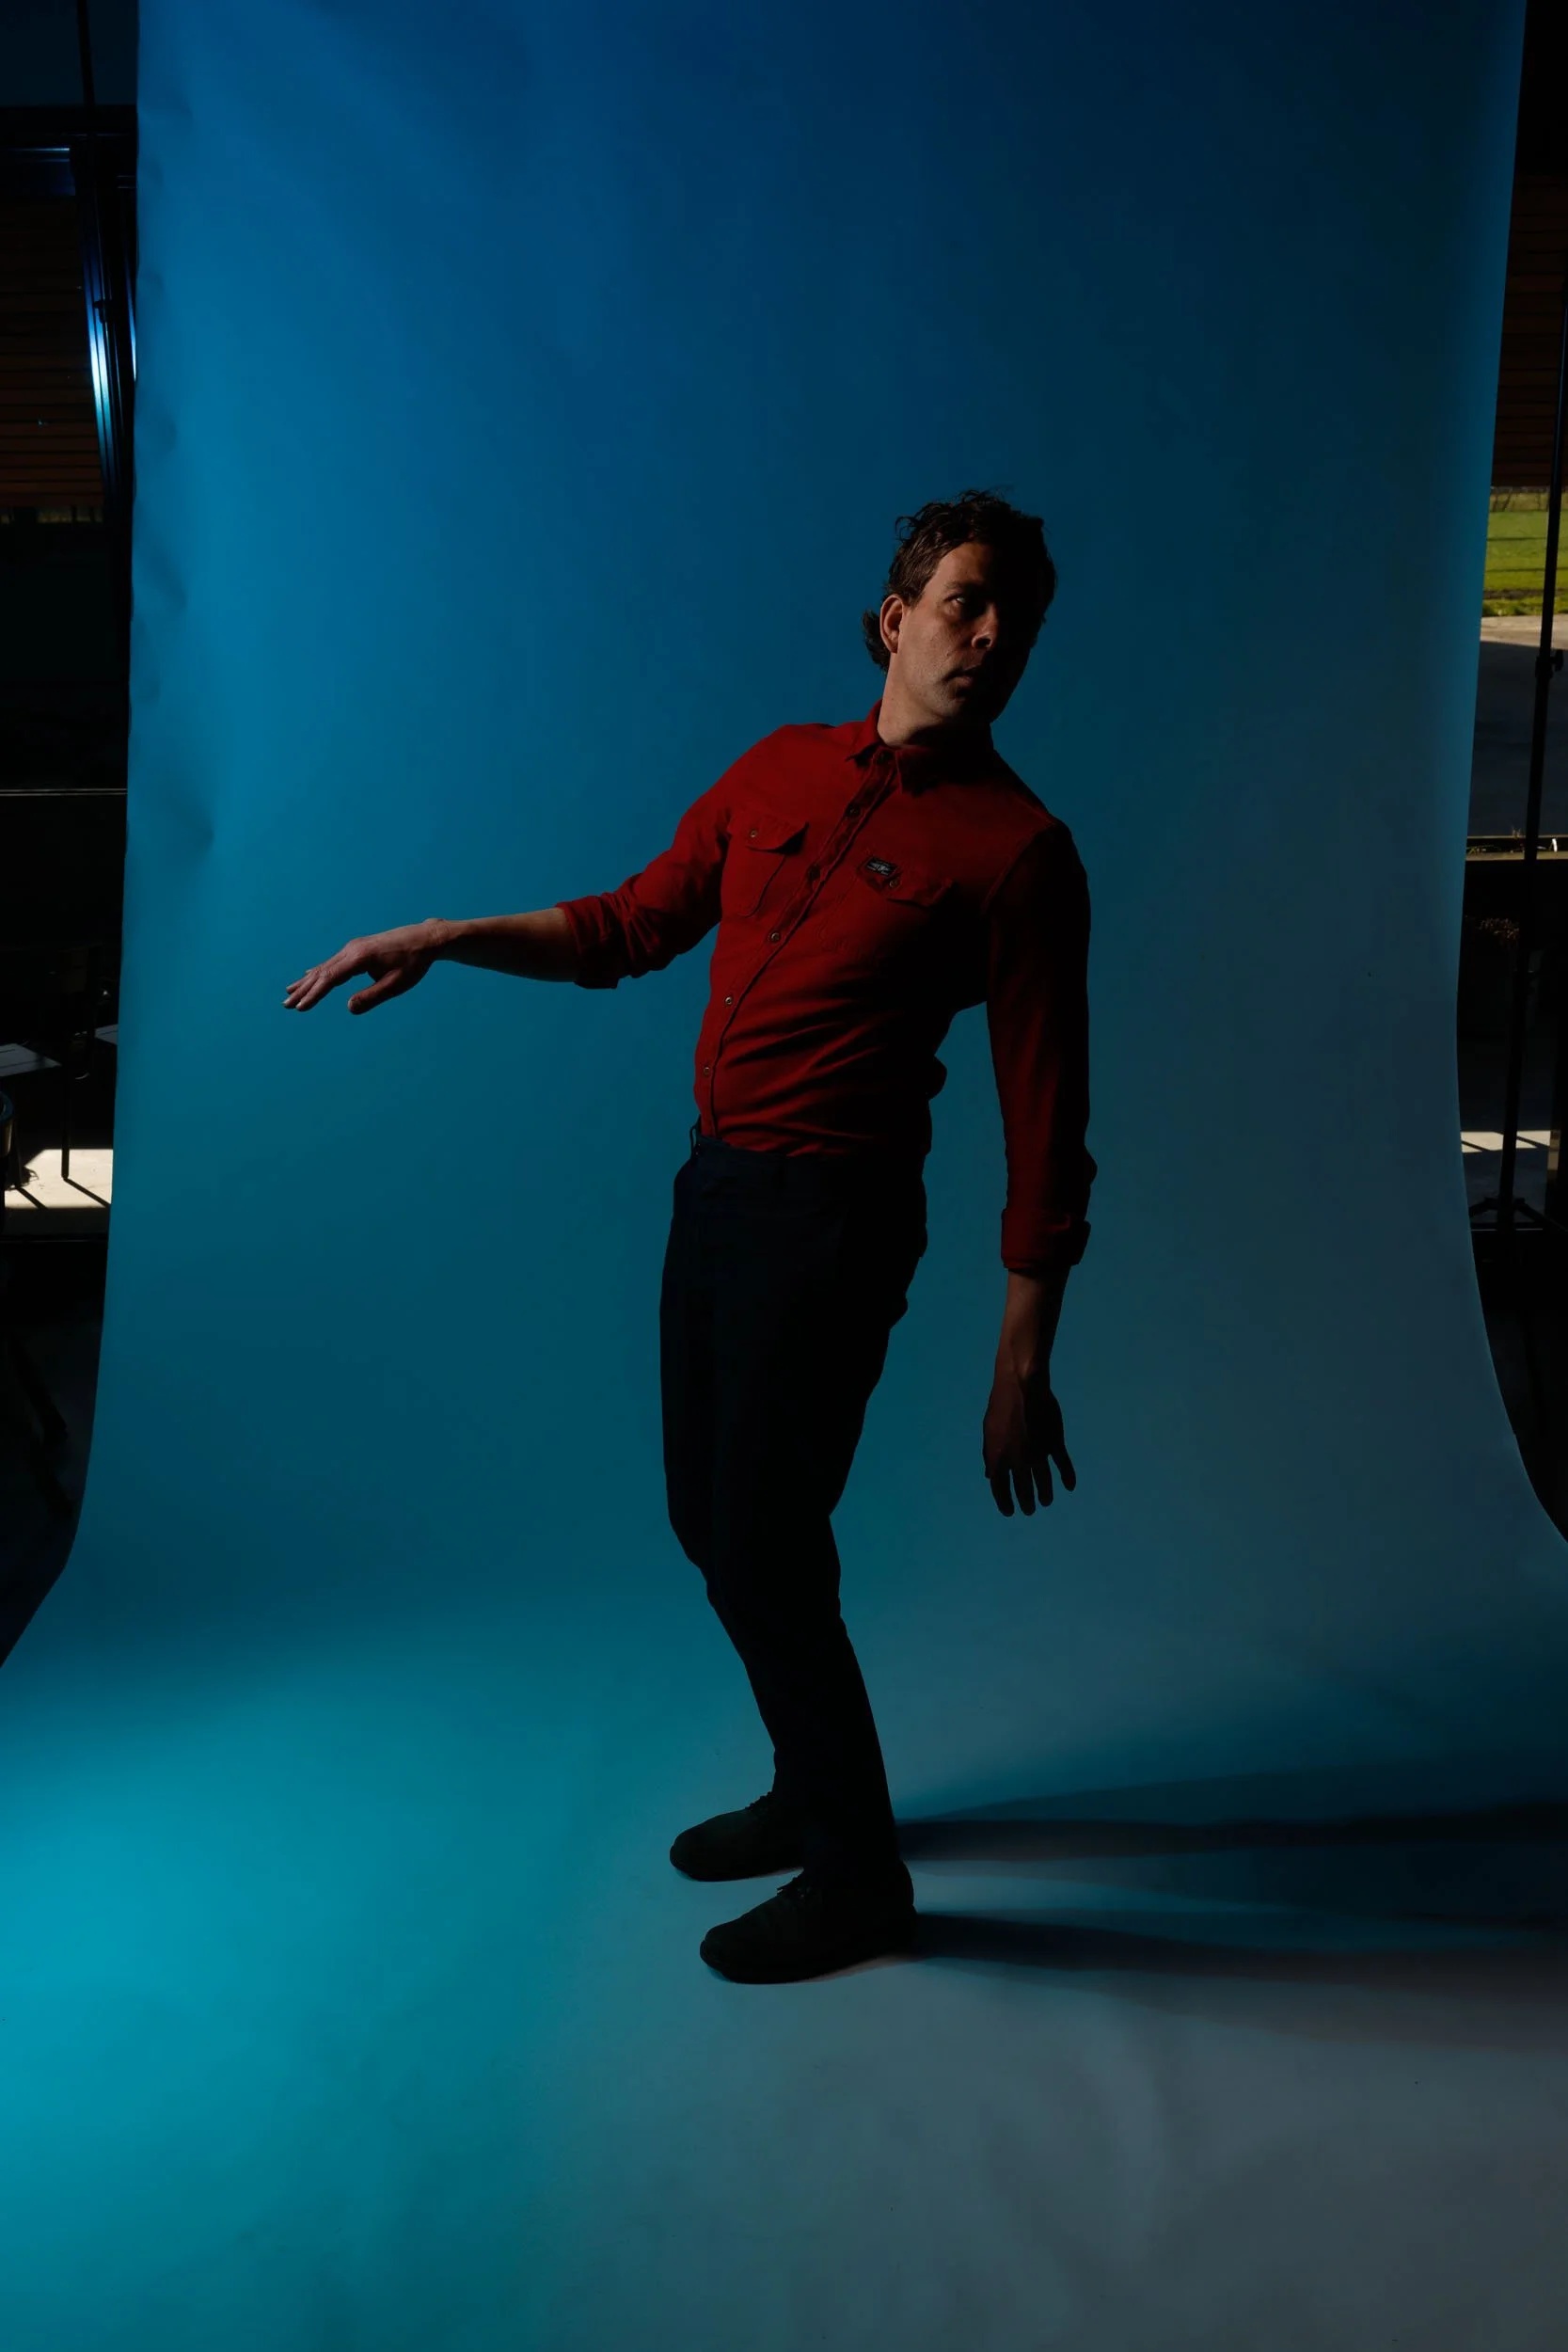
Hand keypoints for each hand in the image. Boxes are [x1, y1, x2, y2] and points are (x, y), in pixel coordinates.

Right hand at [283, 919, 444, 1014]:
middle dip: (304, 990)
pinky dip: (319, 971)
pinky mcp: (357, 949)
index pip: (330, 979)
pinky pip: (333, 962)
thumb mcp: (396, 984)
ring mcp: (353, 948)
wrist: (424, 938)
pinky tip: (309, 974)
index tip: (300, 1008)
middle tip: (286, 1005)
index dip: (314, 995)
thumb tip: (349, 1008)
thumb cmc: (413, 963)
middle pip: (322, 973)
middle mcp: (352, 950)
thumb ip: (372, 997)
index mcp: (360, 958)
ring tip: (289, 992)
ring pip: (325, 967)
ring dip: (307, 981)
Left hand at [982, 1358, 1075, 1516]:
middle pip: (1023, 1489)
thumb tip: (989, 1475)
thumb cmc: (1001, 1406)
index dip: (1004, 1502)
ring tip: (1046, 1502)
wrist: (1021, 1386)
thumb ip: (990, 1454)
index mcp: (998, 1457)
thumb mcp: (989, 1431)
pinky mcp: (1054, 1443)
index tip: (1010, 1512)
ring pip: (1043, 1481)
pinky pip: (1062, 1464)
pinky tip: (1069, 1486)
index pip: (1000, 1487)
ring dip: (1045, 1494)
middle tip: (1030, 1510)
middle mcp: (1018, 1460)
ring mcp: (1038, 1452)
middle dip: (1026, 1502)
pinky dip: (1067, 1476)